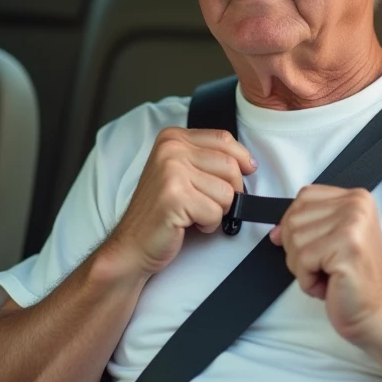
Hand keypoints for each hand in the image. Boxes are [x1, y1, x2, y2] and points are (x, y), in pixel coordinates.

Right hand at [106, 128, 256, 276]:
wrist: (133, 243)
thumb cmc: (161, 211)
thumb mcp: (183, 172)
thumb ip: (209, 159)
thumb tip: (249, 163)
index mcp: (173, 138)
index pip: (224, 139)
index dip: (241, 158)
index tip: (247, 170)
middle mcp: (171, 149)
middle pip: (230, 166)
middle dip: (229, 191)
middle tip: (208, 202)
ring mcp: (171, 171)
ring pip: (227, 192)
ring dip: (217, 210)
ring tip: (193, 212)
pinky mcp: (175, 197)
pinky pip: (216, 212)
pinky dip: (208, 224)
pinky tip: (188, 223)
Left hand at [270, 185, 381, 348]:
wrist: (379, 315)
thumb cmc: (354, 283)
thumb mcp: (331, 244)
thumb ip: (306, 228)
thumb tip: (275, 232)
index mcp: (356, 198)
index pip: (304, 197)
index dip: (295, 224)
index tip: (308, 247)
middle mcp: (357, 205)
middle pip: (294, 218)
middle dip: (298, 251)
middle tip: (324, 267)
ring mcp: (353, 223)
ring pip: (294, 239)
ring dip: (303, 268)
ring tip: (329, 276)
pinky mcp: (347, 245)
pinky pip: (302, 260)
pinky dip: (308, 281)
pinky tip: (330, 285)